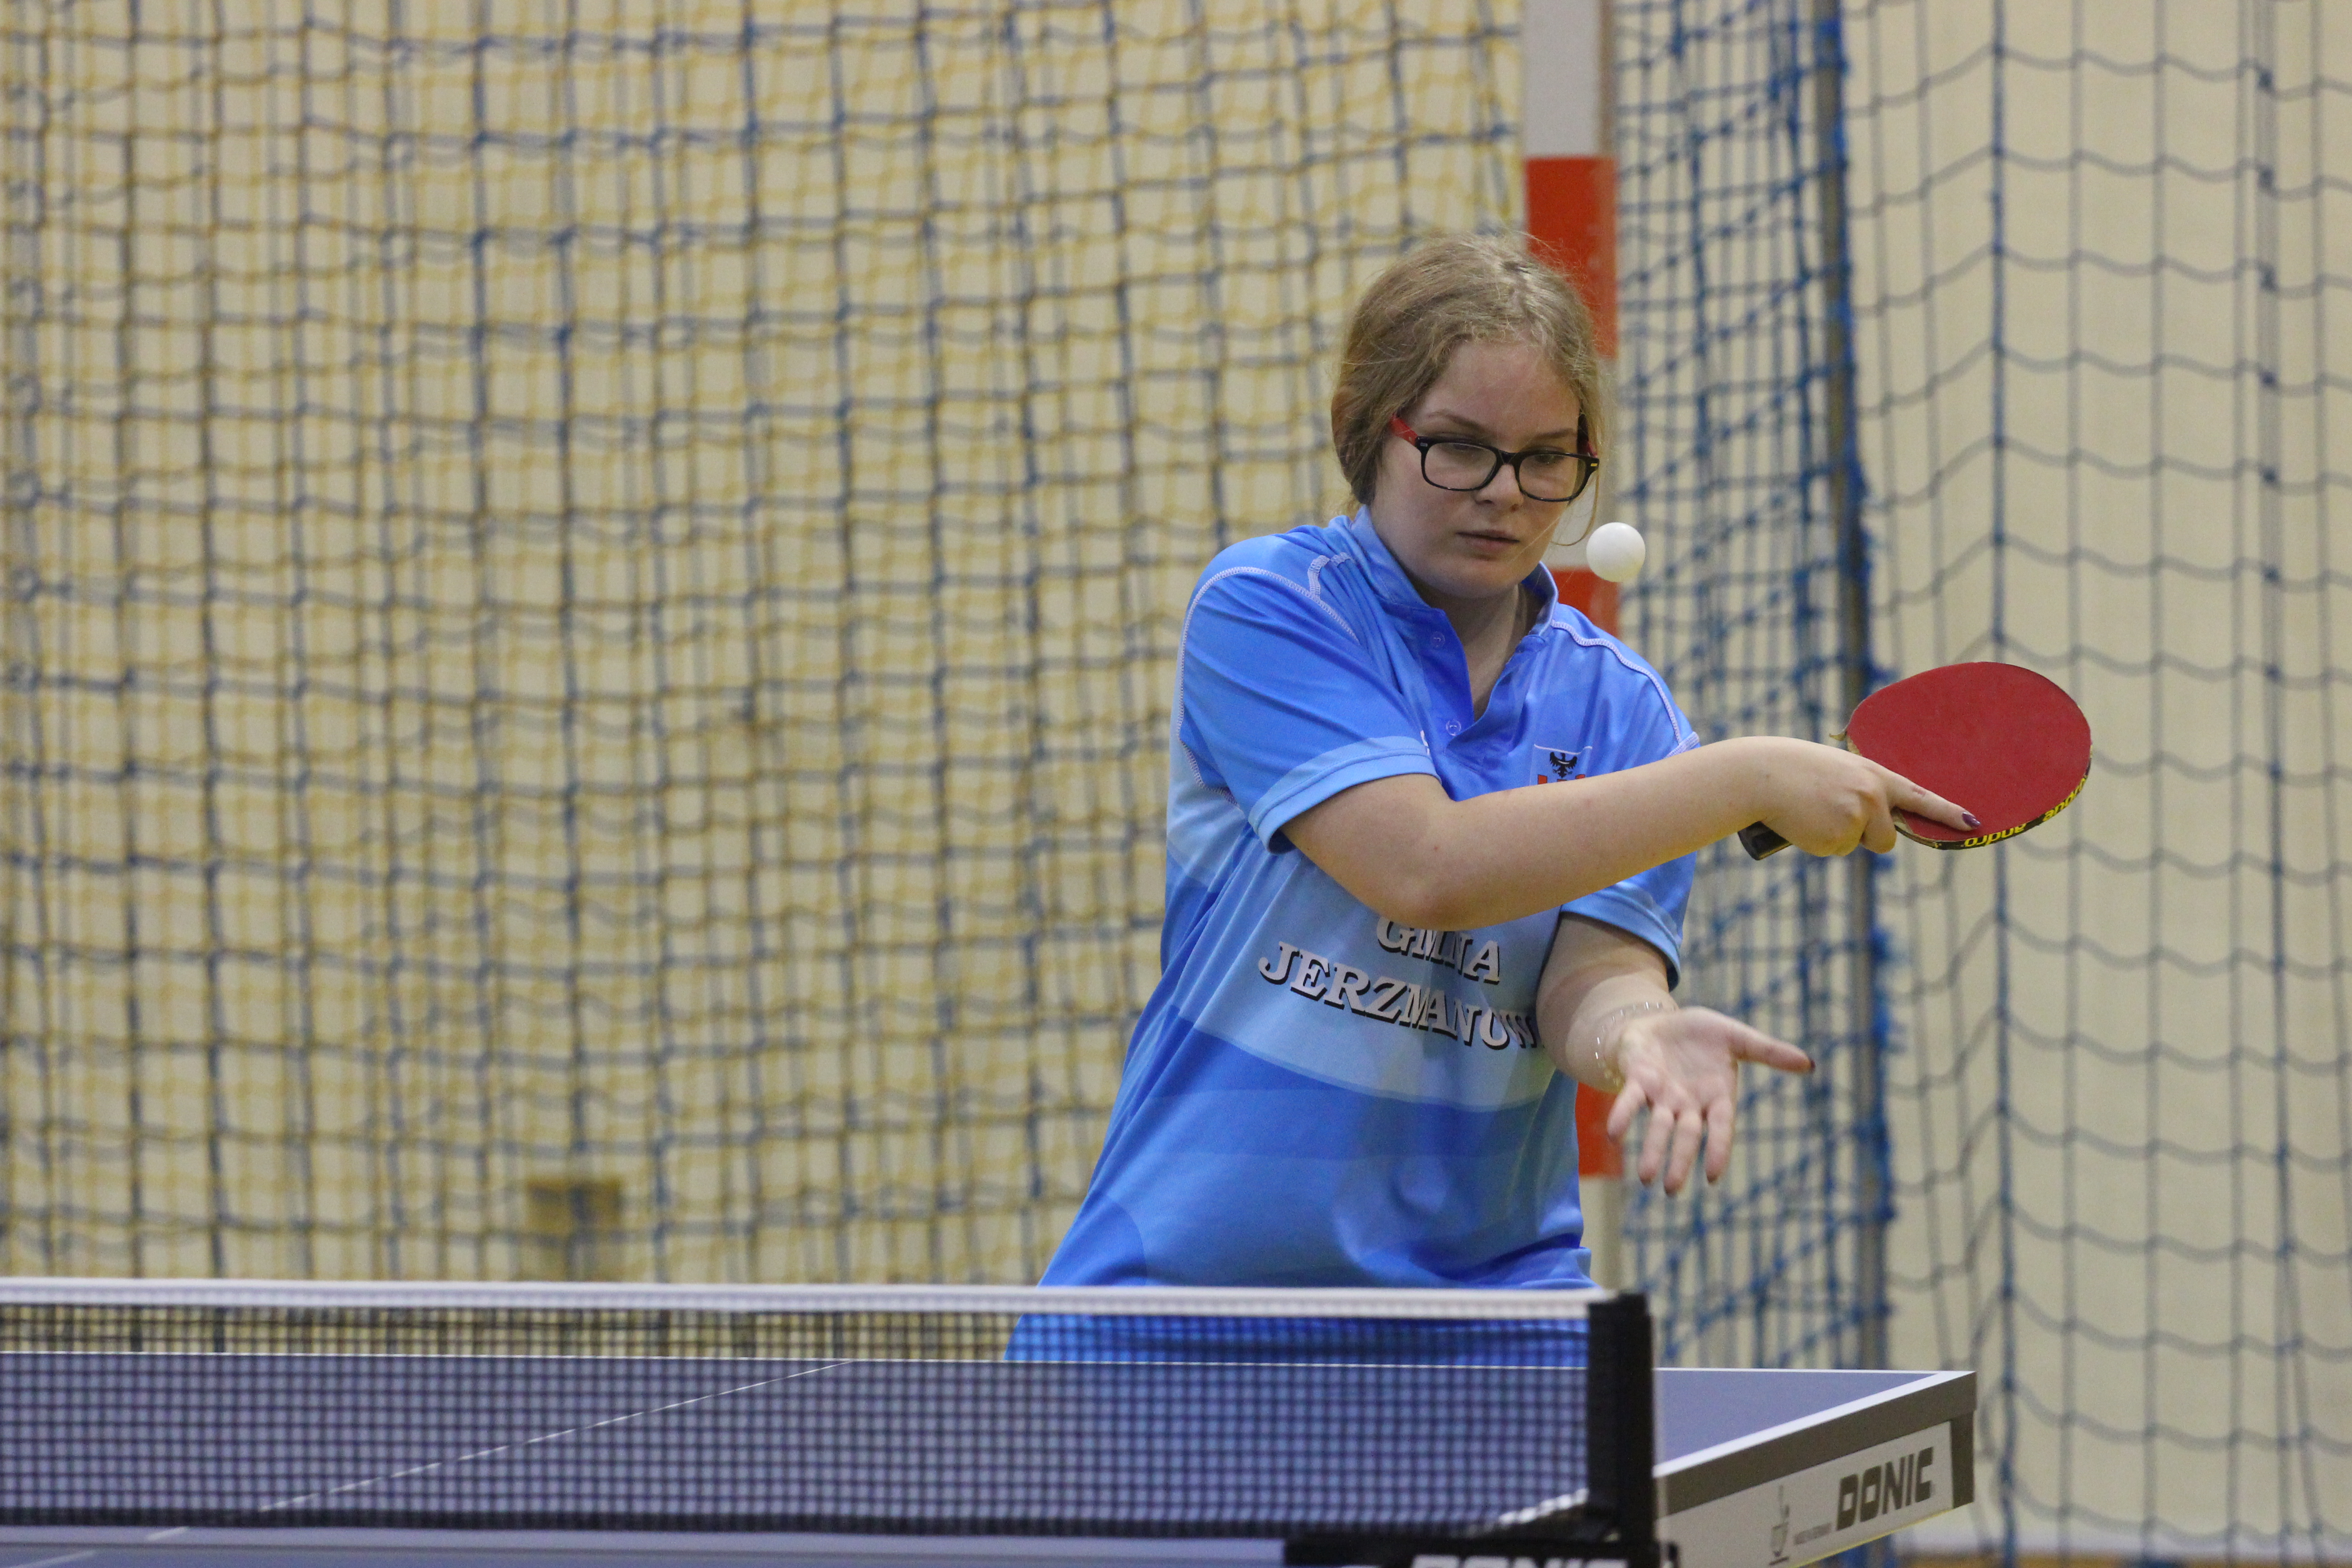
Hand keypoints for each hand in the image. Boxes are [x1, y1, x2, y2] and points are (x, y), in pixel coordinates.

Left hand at [1603, 1005, 1812, 1192]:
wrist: (1663, 1021)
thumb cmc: (1702, 1035)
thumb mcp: (1738, 1037)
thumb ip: (1769, 1051)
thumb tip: (1808, 1063)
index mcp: (1717, 1096)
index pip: (1720, 1128)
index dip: (1718, 1150)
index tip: (1714, 1177)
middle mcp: (1689, 1103)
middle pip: (1686, 1136)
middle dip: (1679, 1161)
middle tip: (1671, 1191)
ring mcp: (1662, 1094)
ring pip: (1658, 1127)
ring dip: (1651, 1150)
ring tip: (1645, 1178)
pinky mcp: (1639, 1080)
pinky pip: (1630, 1100)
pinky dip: (1623, 1116)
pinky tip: (1614, 1134)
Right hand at [1742, 736, 1973, 855]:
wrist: (1759, 775)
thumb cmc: (1790, 770)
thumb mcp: (1834, 771)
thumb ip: (1859, 790)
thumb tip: (1864, 820)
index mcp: (1874, 774)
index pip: (1920, 796)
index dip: (1947, 812)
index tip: (1972, 823)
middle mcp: (1873, 794)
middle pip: (1887, 838)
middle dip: (1865, 837)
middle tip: (1830, 815)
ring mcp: (1857, 815)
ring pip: (1856, 845)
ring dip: (1836, 838)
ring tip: (1810, 812)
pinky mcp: (1838, 836)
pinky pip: (1834, 850)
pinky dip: (1817, 842)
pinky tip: (1801, 821)